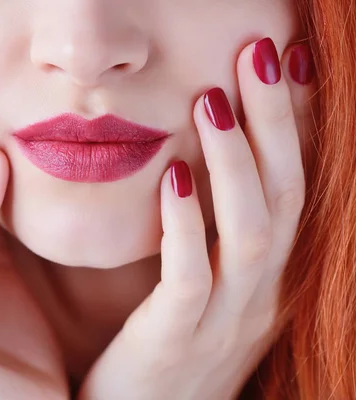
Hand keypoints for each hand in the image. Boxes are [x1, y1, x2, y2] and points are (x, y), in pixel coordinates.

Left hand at [78, 38, 316, 399]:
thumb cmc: (167, 349)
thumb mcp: (202, 292)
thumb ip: (208, 238)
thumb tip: (194, 170)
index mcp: (268, 282)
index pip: (296, 190)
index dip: (298, 127)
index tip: (289, 64)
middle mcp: (261, 297)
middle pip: (285, 197)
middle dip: (278, 123)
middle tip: (258, 53)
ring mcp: (224, 322)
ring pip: (251, 232)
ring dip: (238, 163)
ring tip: (214, 101)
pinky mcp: (175, 340)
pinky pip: (190, 277)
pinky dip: (187, 225)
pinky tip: (173, 178)